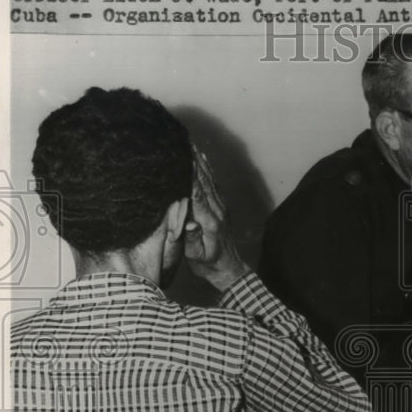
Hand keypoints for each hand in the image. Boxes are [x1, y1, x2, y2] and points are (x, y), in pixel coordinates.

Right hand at [183, 147, 248, 290]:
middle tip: (183, 142)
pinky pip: (214, 185)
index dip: (190, 175)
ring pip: (209, 180)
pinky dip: (208, 170)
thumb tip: (187, 223)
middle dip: (193, 161)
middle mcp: (217, 211)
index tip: (181, 158)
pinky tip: (202, 159)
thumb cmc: (208, 265)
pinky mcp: (222, 208)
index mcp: (209, 221)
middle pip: (204, 181)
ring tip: (190, 144)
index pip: (197, 194)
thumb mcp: (196, 257)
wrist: (229, 269)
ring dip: (200, 161)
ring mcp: (221, 208)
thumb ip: (192, 240)